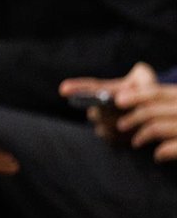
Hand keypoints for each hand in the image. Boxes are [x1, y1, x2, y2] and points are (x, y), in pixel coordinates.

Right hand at [62, 63, 176, 161]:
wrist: (154, 111)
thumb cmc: (149, 92)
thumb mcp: (146, 80)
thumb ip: (142, 77)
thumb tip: (135, 79)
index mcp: (106, 90)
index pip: (90, 88)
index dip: (76, 87)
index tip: (63, 89)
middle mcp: (101, 107)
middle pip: (94, 112)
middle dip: (101, 113)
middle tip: (112, 110)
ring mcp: (106, 123)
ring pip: (101, 128)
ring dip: (111, 127)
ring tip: (124, 125)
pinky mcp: (114, 138)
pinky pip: (110, 140)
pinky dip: (118, 138)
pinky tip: (129, 135)